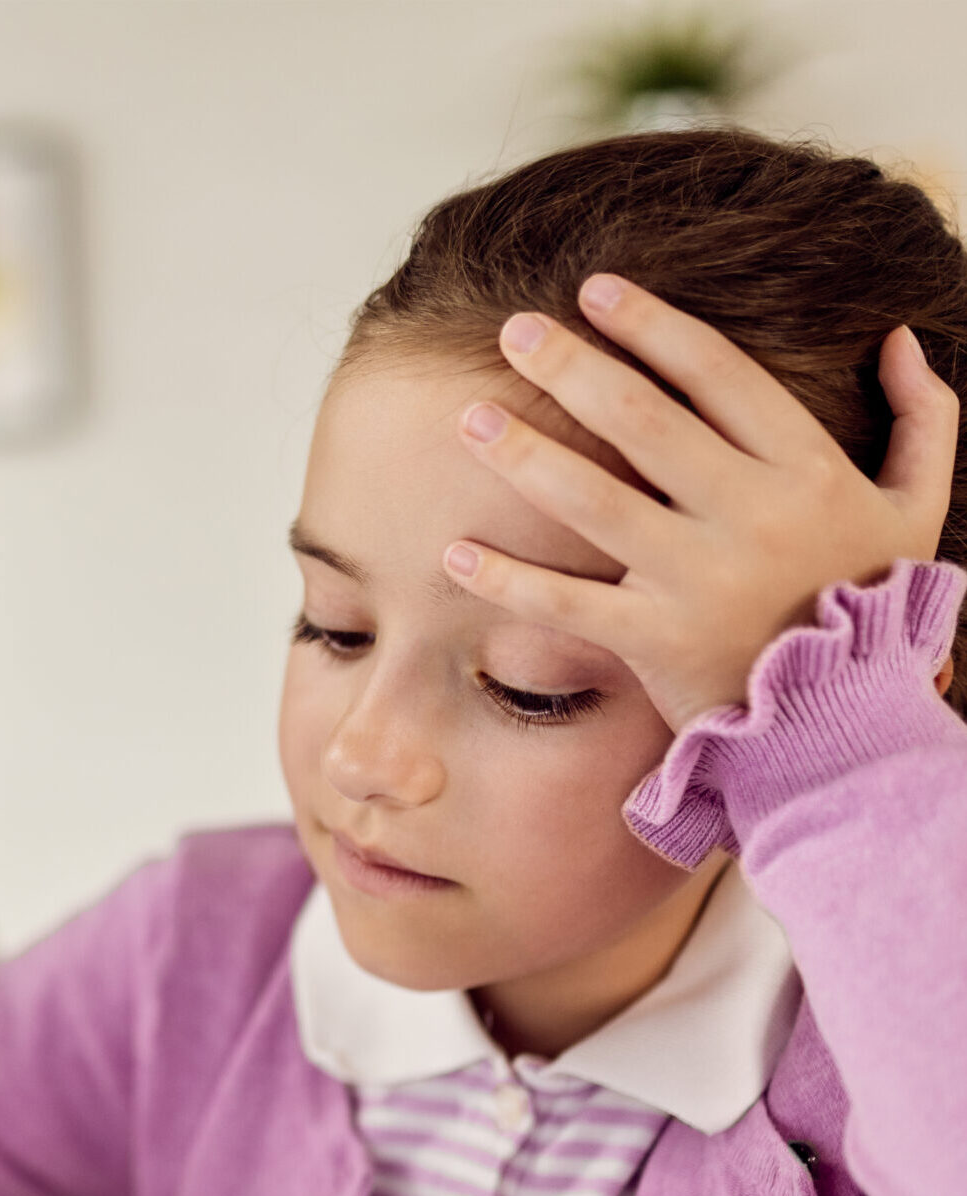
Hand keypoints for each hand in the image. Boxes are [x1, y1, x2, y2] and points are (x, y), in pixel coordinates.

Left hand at [442, 275, 959, 729]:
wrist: (846, 725)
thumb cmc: (870, 608)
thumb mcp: (916, 511)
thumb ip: (924, 420)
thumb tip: (898, 338)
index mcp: (807, 470)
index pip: (718, 375)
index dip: (653, 326)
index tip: (595, 290)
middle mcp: (749, 514)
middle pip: (643, 421)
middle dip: (573, 367)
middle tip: (512, 329)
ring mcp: (697, 578)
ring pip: (595, 500)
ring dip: (525, 455)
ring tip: (469, 419)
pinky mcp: (654, 640)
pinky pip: (567, 604)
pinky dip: (508, 581)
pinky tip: (454, 554)